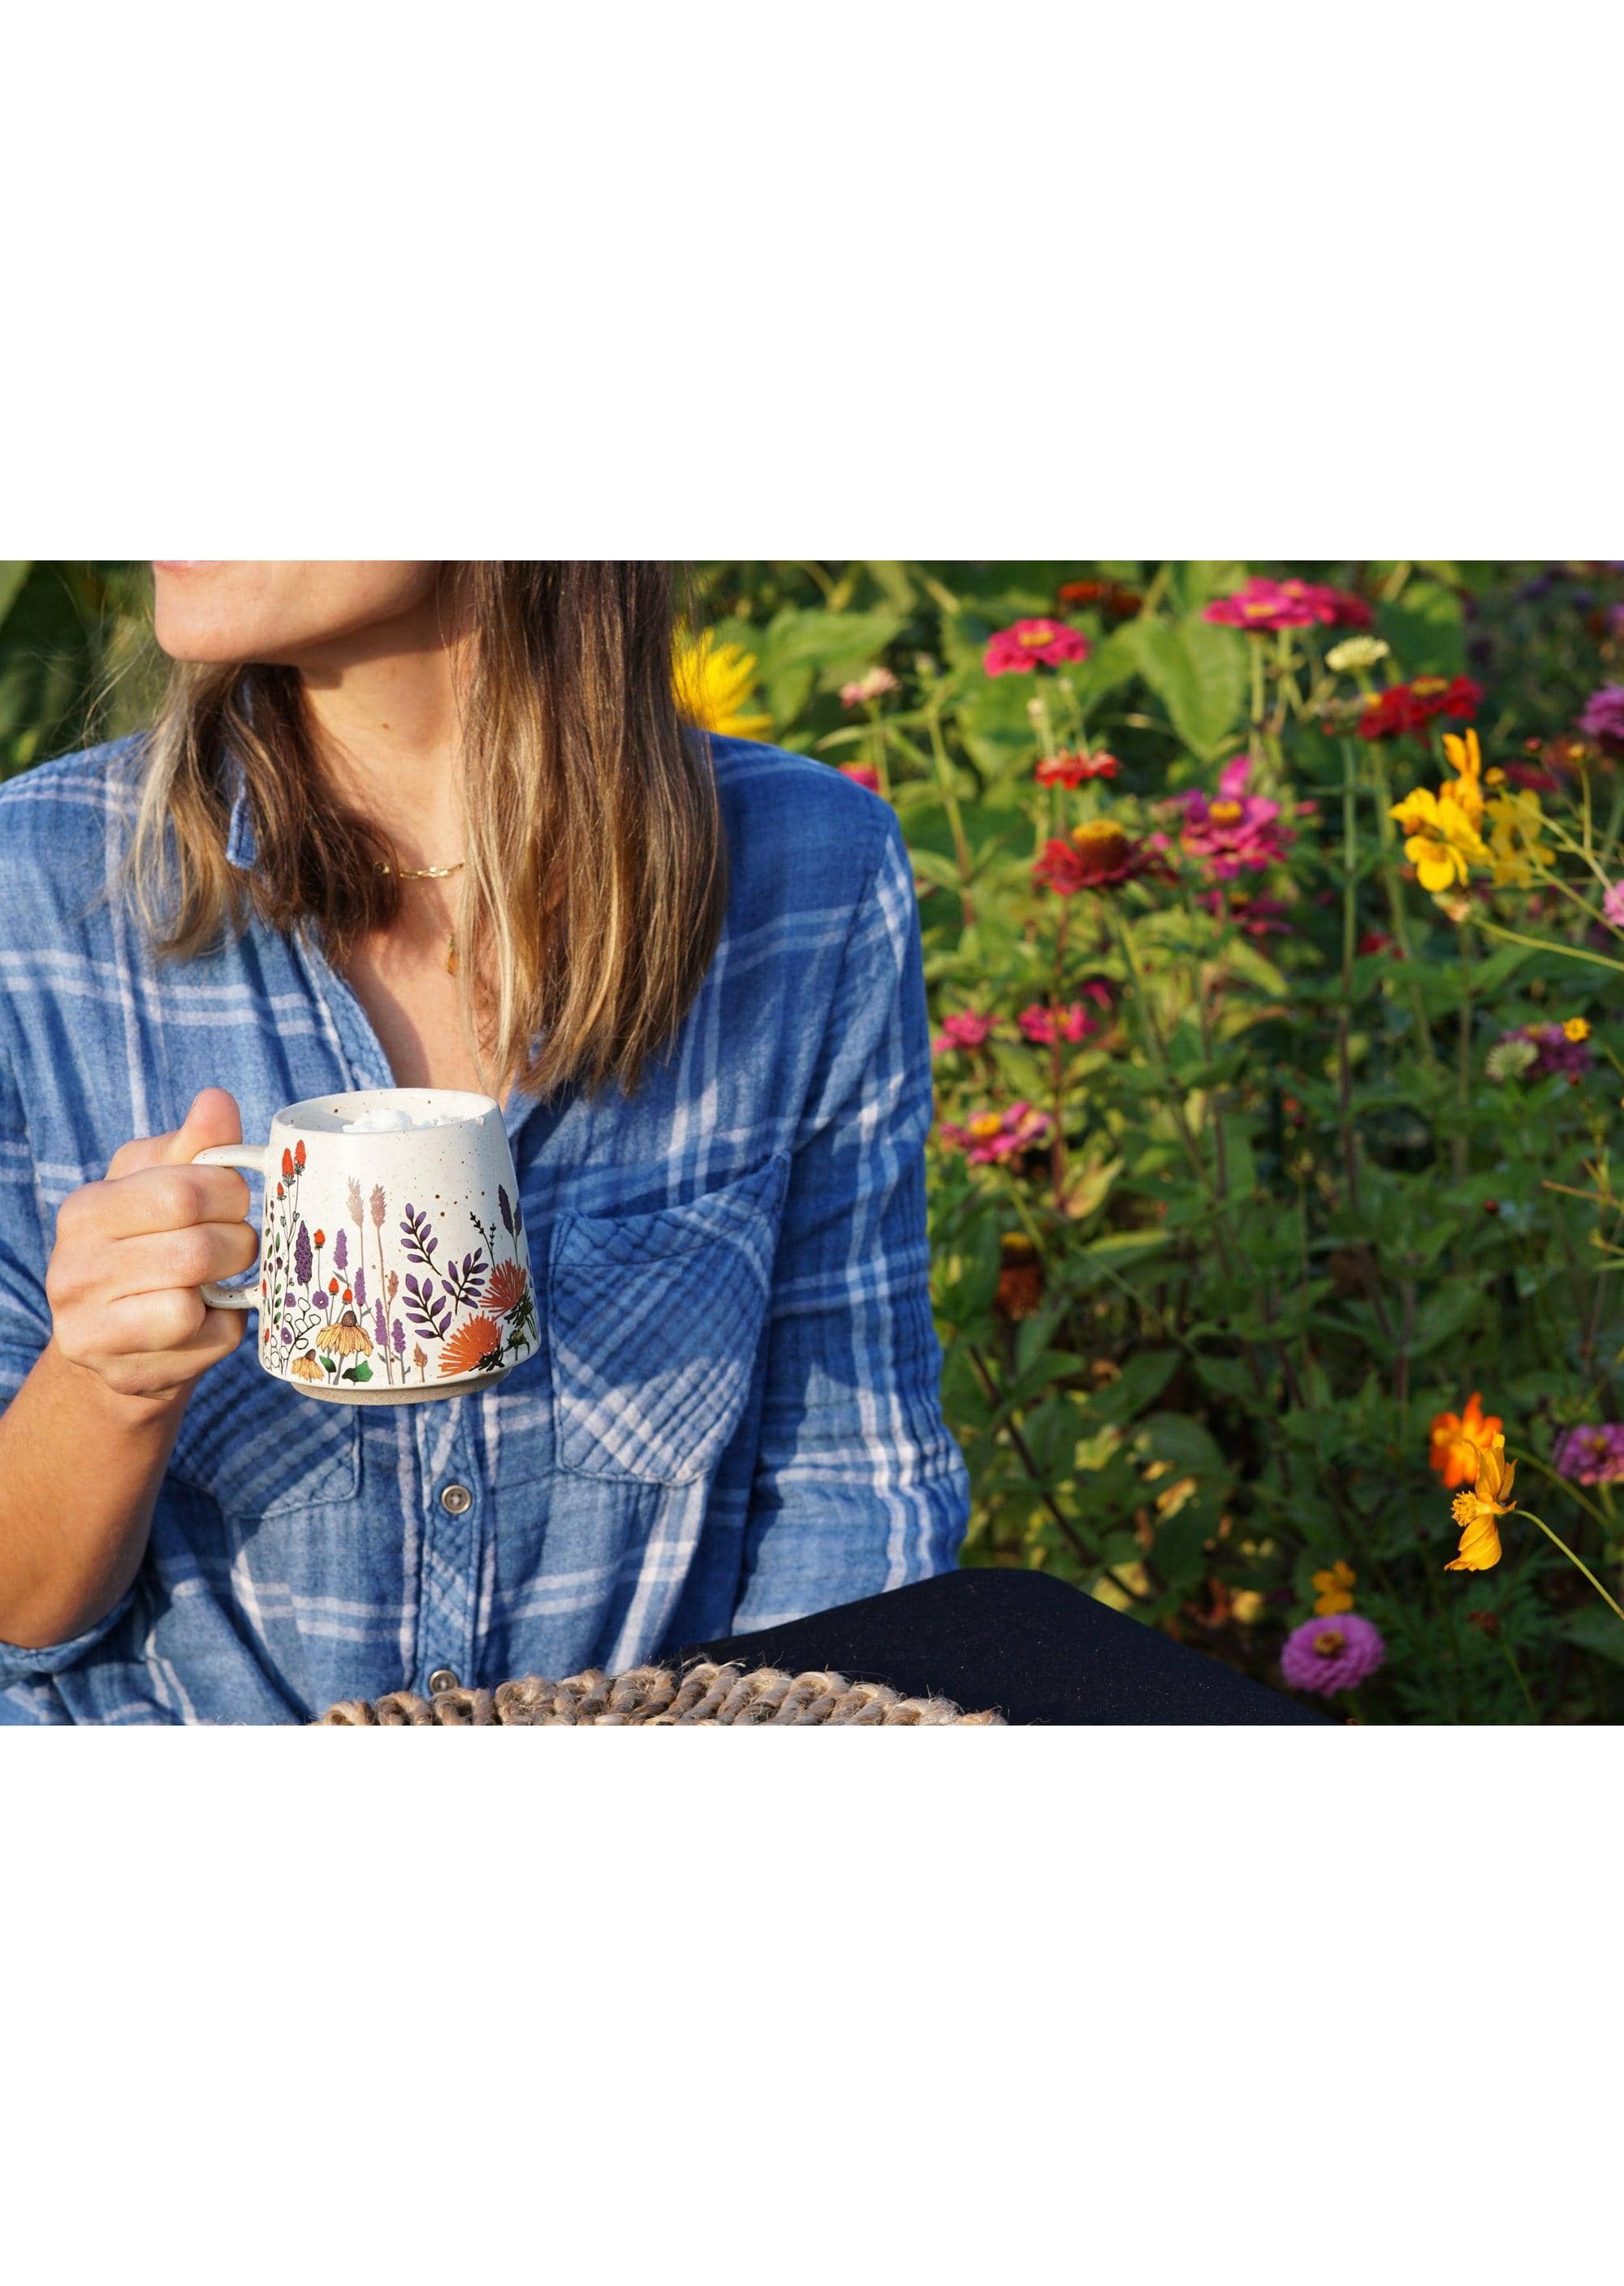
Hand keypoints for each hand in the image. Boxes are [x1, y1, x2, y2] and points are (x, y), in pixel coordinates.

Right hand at [45, 1089, 257, 1404]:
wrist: (122, 1338)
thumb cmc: (152, 1246)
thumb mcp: (166, 1184)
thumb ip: (196, 1146)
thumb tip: (216, 1102)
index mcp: (87, 1209)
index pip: (181, 1192)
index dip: (231, 1194)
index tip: (236, 1200)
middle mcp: (73, 1268)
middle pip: (195, 1250)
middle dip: (237, 1245)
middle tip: (236, 1246)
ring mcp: (88, 1327)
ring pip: (191, 1303)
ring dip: (228, 1289)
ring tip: (218, 1281)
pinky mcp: (120, 1373)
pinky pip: (202, 1345)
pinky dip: (222, 1332)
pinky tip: (205, 1322)